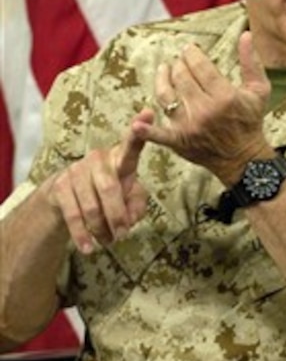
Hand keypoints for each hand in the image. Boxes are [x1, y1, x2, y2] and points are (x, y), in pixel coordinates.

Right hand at [46, 110, 151, 253]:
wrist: (68, 198)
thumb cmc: (108, 194)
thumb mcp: (128, 198)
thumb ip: (137, 205)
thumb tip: (130, 217)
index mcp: (120, 159)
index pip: (132, 144)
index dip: (141, 129)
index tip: (149, 113)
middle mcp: (98, 159)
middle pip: (110, 188)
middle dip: (118, 216)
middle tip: (123, 234)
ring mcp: (77, 171)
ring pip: (92, 206)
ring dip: (102, 229)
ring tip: (109, 242)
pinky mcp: (60, 186)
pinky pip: (73, 214)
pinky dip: (82, 234)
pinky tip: (89, 247)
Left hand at [132, 31, 272, 183]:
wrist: (243, 158)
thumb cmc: (250, 121)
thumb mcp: (259, 90)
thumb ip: (252, 62)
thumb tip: (246, 35)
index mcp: (224, 97)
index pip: (200, 66)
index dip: (192, 54)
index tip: (190, 49)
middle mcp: (205, 111)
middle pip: (182, 77)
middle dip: (179, 64)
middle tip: (181, 61)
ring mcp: (189, 127)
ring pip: (166, 96)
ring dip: (162, 79)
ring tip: (164, 69)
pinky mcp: (179, 141)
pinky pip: (159, 134)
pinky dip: (146, 130)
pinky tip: (136, 123)